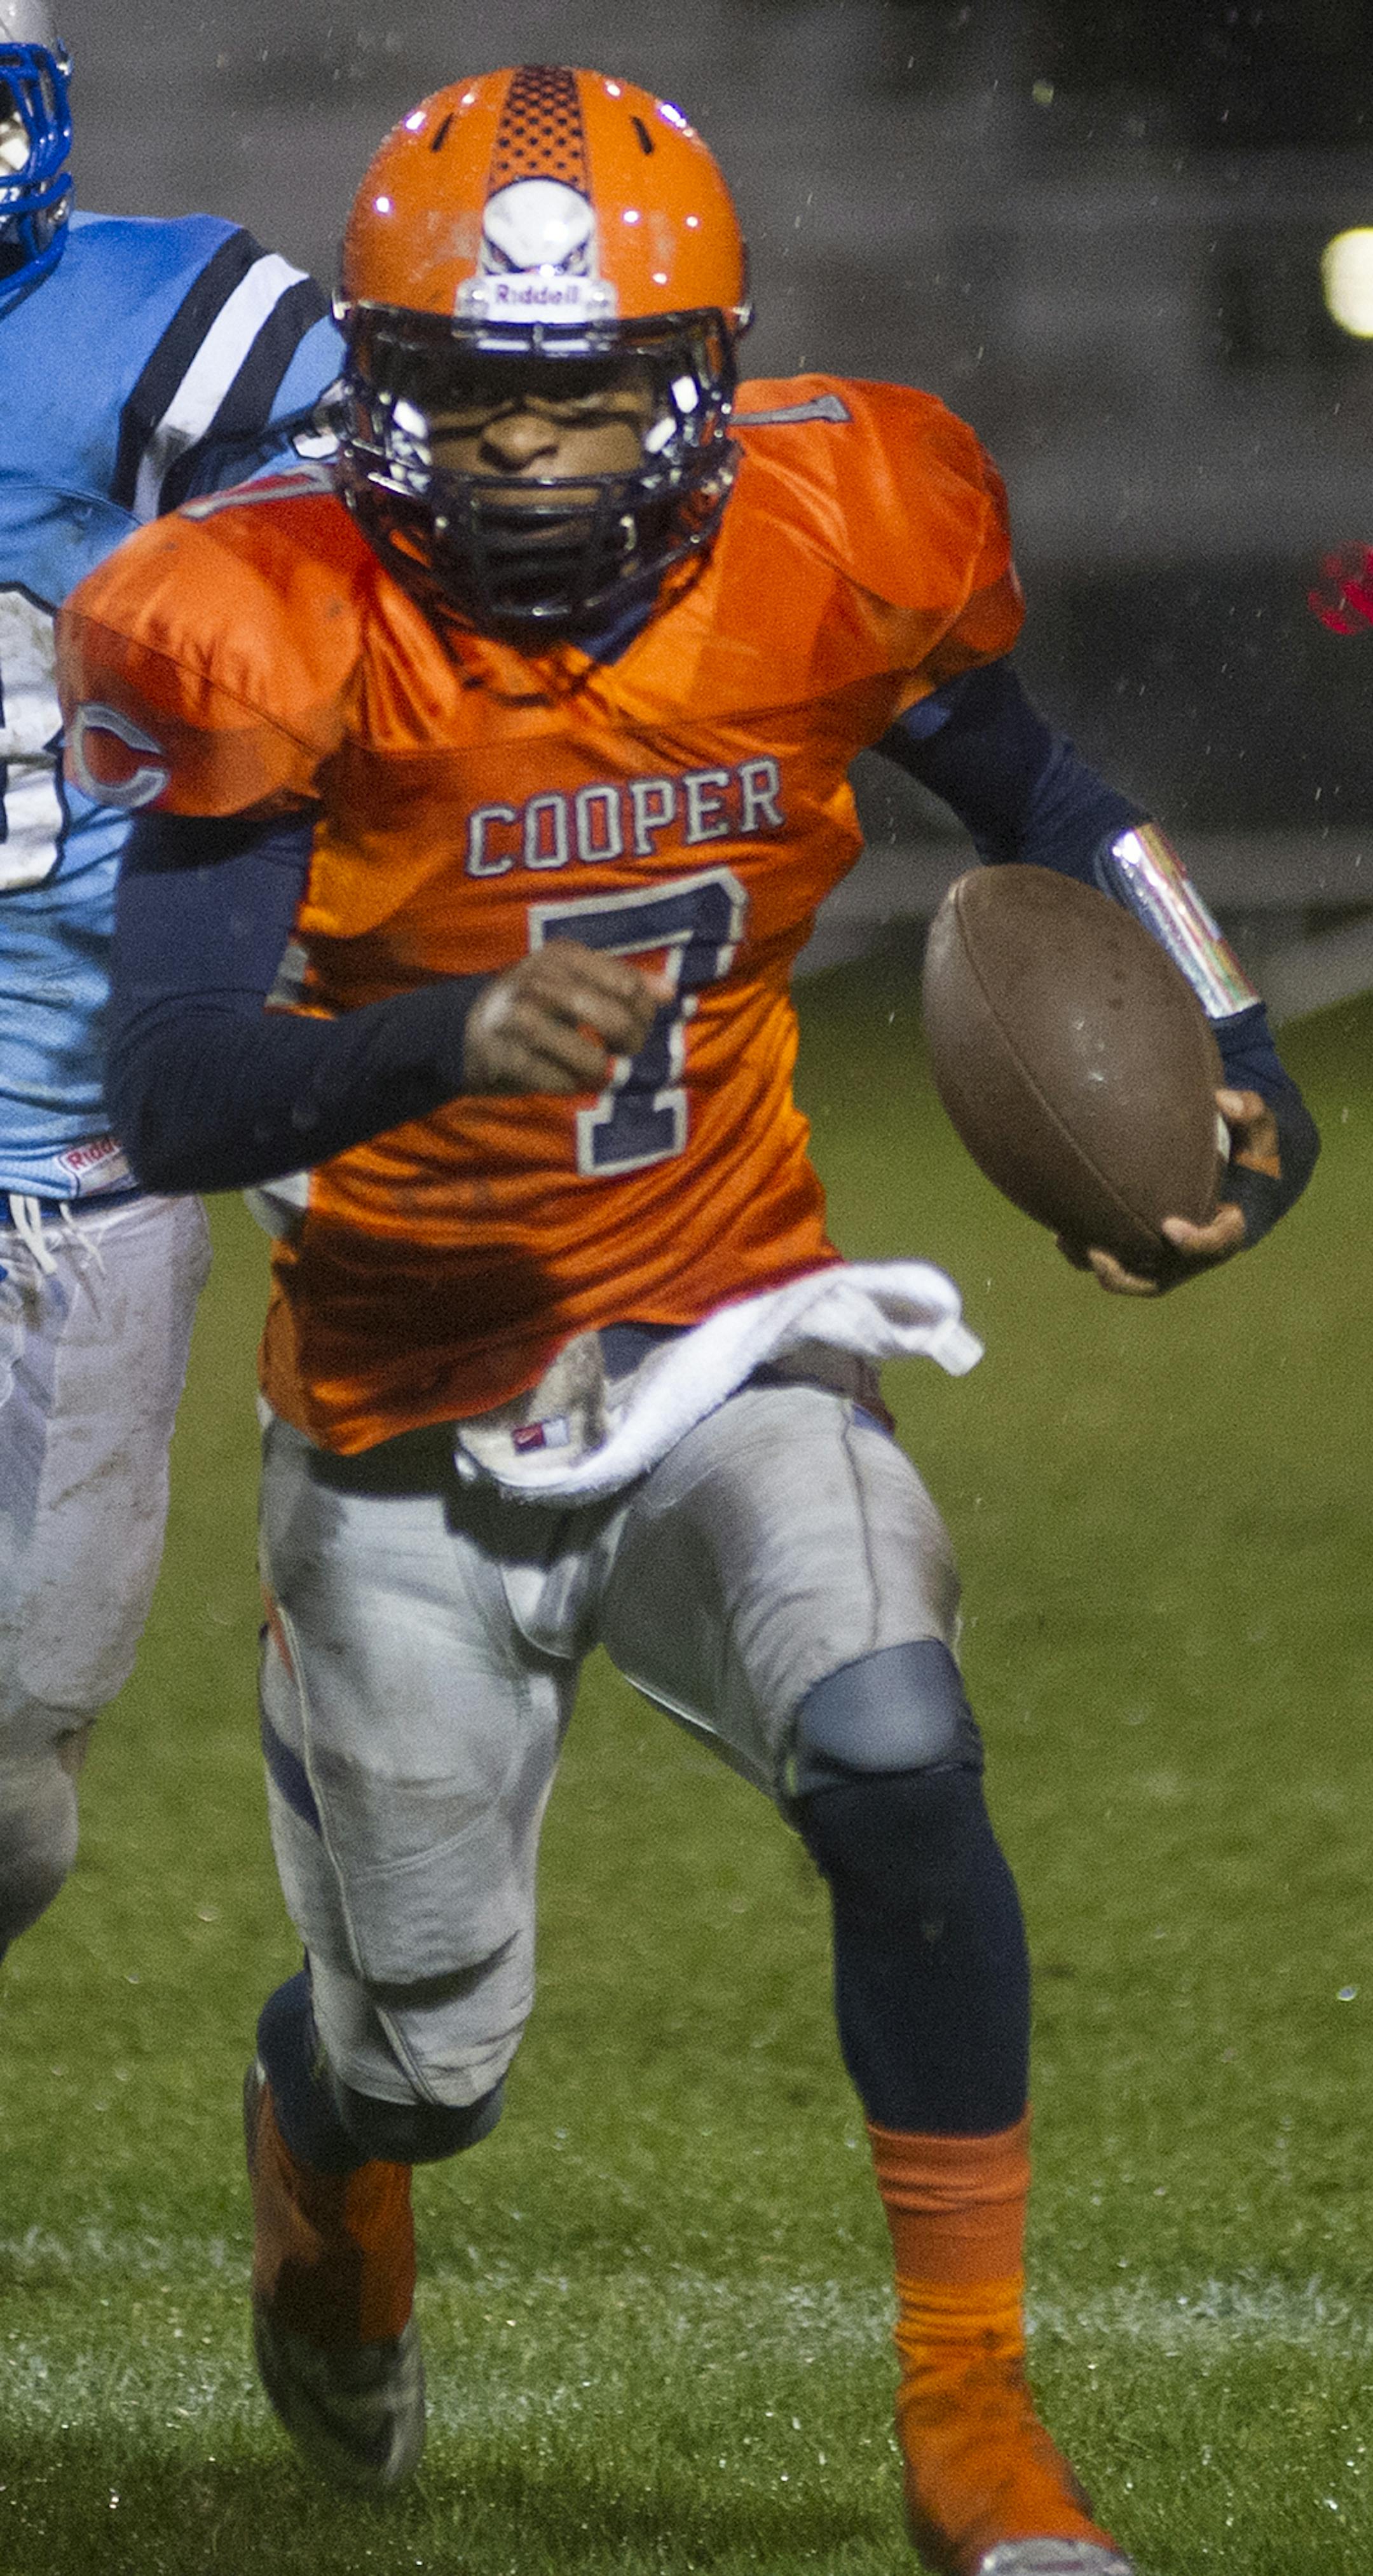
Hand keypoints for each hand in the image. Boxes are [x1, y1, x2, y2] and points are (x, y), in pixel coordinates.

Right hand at [463, 941, 673, 1095]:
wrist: (465, 1030)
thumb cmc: (532, 1005)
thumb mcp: (572, 978)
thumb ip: (621, 981)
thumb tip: (671, 993)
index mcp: (562, 956)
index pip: (629, 987)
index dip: (644, 1015)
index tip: (635, 1027)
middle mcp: (541, 982)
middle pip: (618, 1022)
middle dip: (629, 1046)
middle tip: (619, 1054)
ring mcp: (521, 1021)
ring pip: (594, 1061)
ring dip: (599, 1073)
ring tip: (588, 1066)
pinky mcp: (509, 1059)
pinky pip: (565, 1085)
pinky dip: (570, 1087)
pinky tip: (558, 1075)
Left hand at [1059, 1087, 1278, 1296]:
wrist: (1240, 1176)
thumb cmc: (1248, 1150)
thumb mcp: (1258, 1129)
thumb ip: (1250, 1111)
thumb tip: (1224, 1100)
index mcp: (1231, 1227)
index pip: (1220, 1245)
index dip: (1198, 1243)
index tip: (1171, 1226)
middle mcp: (1198, 1253)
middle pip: (1165, 1279)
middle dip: (1130, 1276)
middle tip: (1100, 1254)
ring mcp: (1171, 1257)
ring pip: (1135, 1278)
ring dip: (1101, 1269)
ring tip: (1067, 1243)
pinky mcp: (1148, 1250)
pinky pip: (1119, 1262)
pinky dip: (1089, 1254)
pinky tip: (1061, 1233)